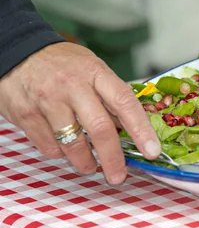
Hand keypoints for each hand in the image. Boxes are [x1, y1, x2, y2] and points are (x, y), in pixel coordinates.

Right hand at [0, 43, 160, 184]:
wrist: (17, 51)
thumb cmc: (63, 63)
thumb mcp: (92, 69)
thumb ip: (110, 96)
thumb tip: (131, 127)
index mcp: (95, 72)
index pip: (124, 102)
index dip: (141, 129)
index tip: (152, 150)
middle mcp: (72, 86)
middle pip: (100, 128)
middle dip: (112, 158)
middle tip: (118, 176)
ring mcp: (47, 100)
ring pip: (72, 143)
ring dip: (85, 162)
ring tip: (90, 167)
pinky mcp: (26, 114)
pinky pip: (49, 146)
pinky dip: (60, 154)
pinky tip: (65, 149)